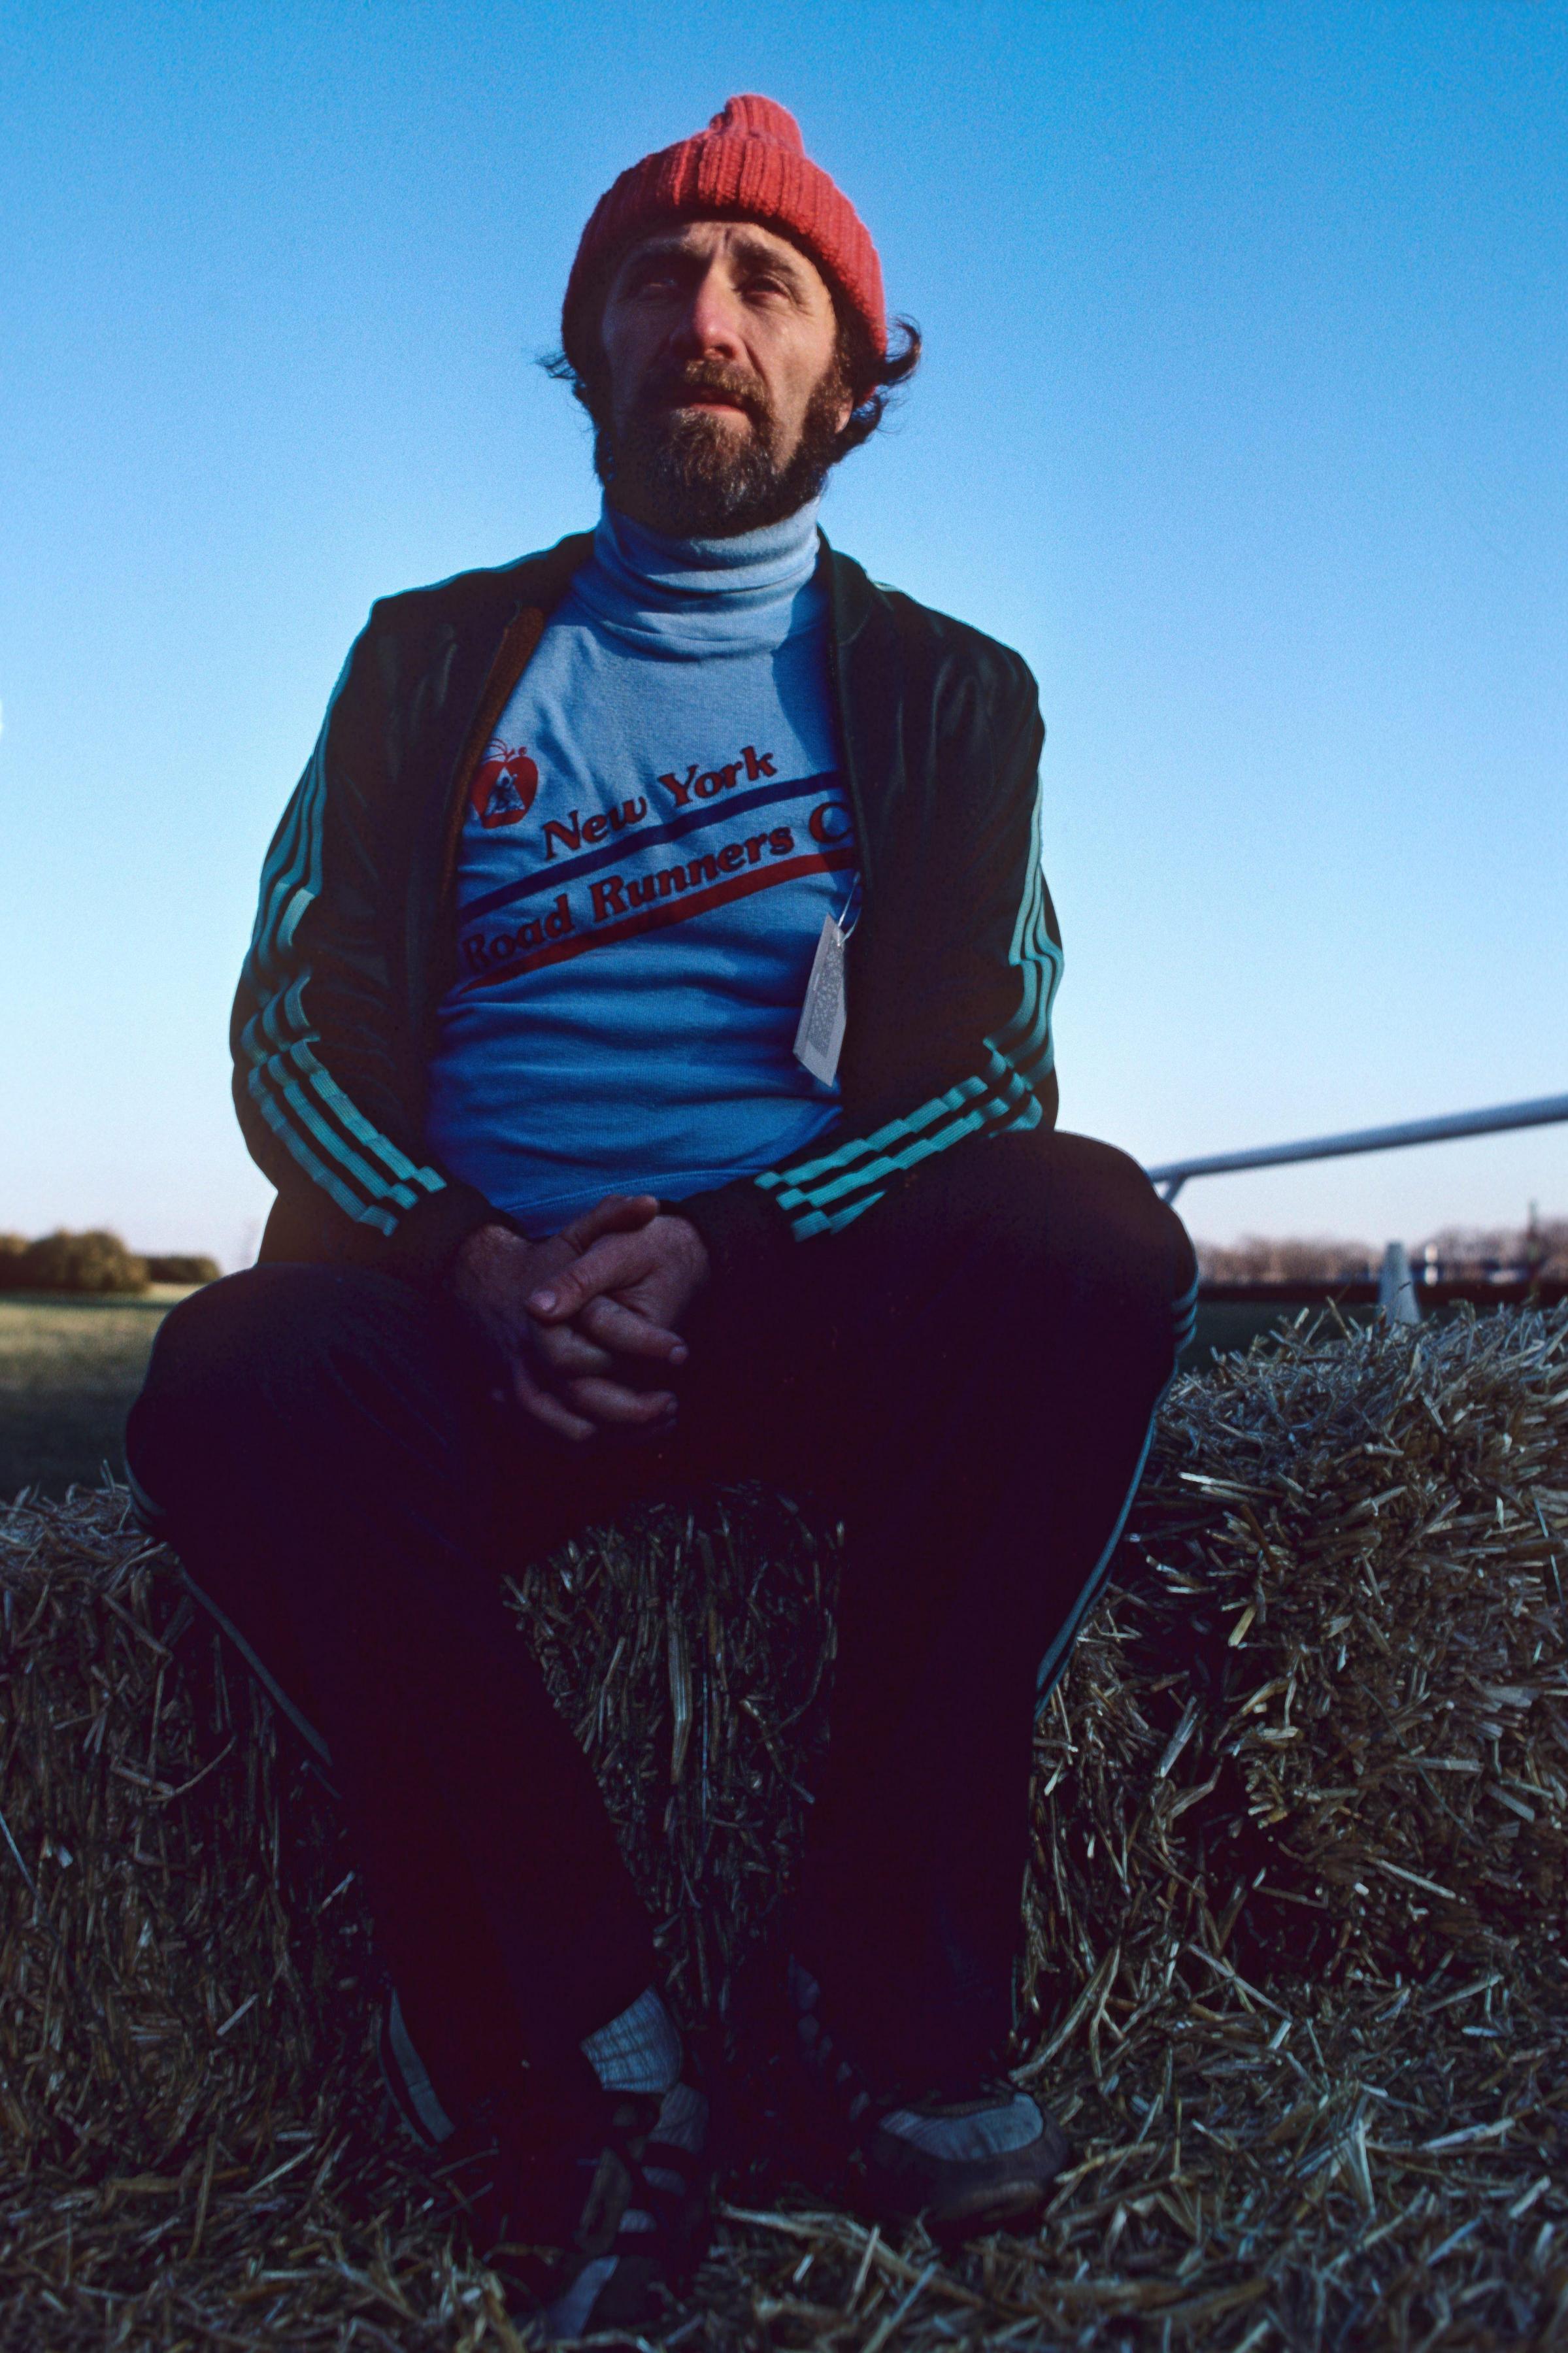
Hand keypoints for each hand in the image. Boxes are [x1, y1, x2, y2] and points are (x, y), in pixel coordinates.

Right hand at [450, 1195, 687, 1443]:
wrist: (474, 1285)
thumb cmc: (535, 1263)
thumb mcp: (571, 1237)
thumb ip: (610, 1219)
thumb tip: (650, 1203)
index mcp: (547, 1324)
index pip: (602, 1350)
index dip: (648, 1352)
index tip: (684, 1353)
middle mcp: (529, 1363)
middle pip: (590, 1404)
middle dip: (639, 1411)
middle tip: (674, 1403)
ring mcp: (517, 1391)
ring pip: (574, 1433)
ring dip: (621, 1436)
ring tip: (659, 1422)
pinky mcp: (513, 1410)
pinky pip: (554, 1442)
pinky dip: (593, 1444)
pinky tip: (626, 1436)